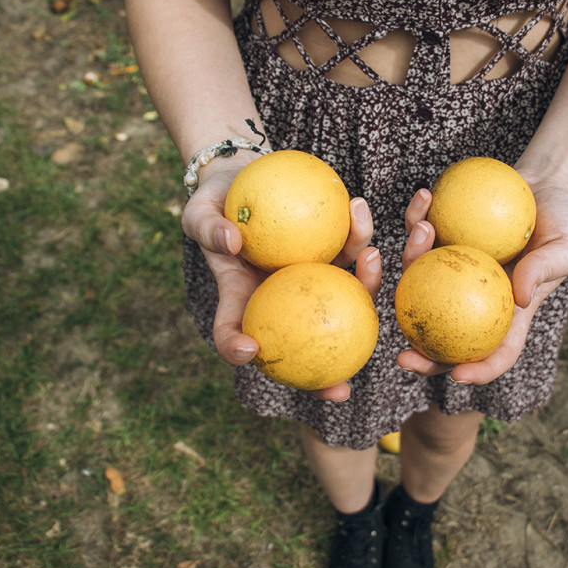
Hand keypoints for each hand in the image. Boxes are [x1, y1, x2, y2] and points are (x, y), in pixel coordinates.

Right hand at [183, 159, 380, 401]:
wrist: (244, 177)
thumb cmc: (214, 202)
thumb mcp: (198, 212)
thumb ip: (210, 228)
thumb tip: (231, 242)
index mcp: (244, 300)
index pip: (234, 335)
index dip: (238, 351)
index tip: (249, 350)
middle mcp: (283, 301)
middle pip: (305, 344)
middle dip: (325, 378)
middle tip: (341, 389)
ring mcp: (311, 280)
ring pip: (344, 294)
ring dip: (365, 279)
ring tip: (369, 253)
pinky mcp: (331, 252)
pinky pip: (350, 248)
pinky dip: (357, 232)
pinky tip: (359, 208)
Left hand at [396, 184, 567, 384]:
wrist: (547, 186)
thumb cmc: (565, 222)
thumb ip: (545, 270)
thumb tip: (520, 297)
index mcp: (508, 311)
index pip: (496, 352)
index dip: (480, 371)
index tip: (459, 375)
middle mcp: (474, 297)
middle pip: (445, 335)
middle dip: (421, 354)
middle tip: (401, 357)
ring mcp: (454, 269)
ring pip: (421, 276)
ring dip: (413, 255)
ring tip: (424, 228)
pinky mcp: (443, 237)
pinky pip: (423, 231)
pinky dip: (420, 215)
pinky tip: (425, 196)